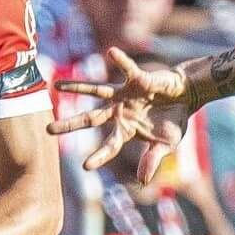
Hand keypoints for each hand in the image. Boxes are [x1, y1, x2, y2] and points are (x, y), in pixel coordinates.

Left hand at [51, 46, 194, 176]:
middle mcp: (119, 111)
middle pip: (90, 119)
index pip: (109, 145)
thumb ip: (152, 160)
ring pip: (97, 90)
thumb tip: (142, 182)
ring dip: (77, 87)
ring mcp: (125, 94)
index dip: (99, 156)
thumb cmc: (174, 121)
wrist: (186, 96)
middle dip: (70, 124)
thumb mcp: (166, 145)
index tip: (85, 166)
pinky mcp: (137, 78)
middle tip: (48, 129)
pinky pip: (127, 68)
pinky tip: (111, 52)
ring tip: (57, 85)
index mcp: (125, 129)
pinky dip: (121, 61)